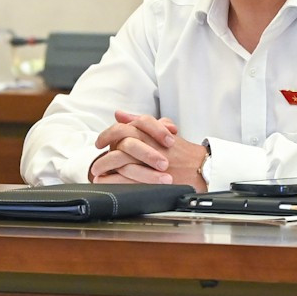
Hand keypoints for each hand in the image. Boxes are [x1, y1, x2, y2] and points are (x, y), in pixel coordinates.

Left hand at [88, 111, 207, 187]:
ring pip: (121, 160)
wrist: (201, 168)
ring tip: (96, 171)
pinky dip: (112, 180)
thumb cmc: (182, 150)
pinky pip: (126, 179)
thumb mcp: (162, 130)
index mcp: (151, 132)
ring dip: (104, 165)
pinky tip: (104, 181)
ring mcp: (150, 162)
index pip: (124, 127)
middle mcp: (150, 144)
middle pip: (120, 143)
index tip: (99, 141)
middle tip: (95, 156)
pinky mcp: (151, 178)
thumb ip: (140, 121)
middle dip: (104, 150)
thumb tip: (119, 113)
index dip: (108, 133)